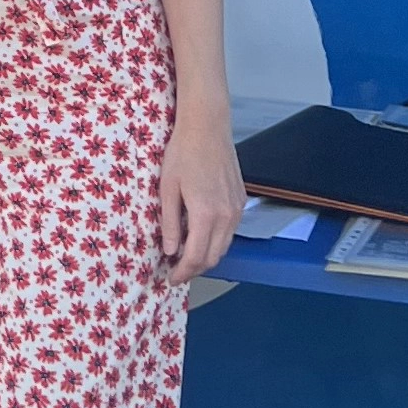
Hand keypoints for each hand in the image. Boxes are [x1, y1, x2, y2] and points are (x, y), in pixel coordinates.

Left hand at [158, 101, 243, 282]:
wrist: (207, 128)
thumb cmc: (182, 154)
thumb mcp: (167, 189)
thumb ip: (169, 223)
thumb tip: (170, 251)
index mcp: (206, 214)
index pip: (196, 257)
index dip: (182, 273)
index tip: (170, 278)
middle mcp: (226, 216)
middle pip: (213, 257)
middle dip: (194, 270)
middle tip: (175, 272)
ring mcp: (237, 209)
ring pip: (224, 246)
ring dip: (206, 257)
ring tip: (185, 257)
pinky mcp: (241, 202)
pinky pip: (230, 232)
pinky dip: (215, 241)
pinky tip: (199, 236)